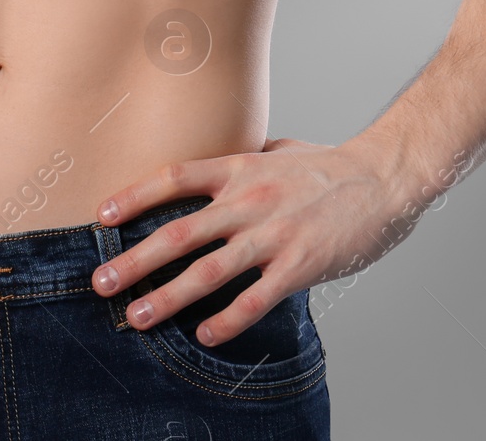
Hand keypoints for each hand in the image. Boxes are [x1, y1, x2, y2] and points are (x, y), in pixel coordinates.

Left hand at [89, 136, 414, 344]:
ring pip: (209, 271)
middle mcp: (249, 200)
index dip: (134, 197)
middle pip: (179, 232)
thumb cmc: (329, 165)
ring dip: (168, 298)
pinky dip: (227, 321)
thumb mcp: (279, 149)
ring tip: (137, 318)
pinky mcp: (299, 265)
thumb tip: (218, 159)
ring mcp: (273, 234)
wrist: (384, 178)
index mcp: (239, 168)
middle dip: (135, 260)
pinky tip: (204, 336)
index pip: (174, 178)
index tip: (101, 216)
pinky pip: (255, 299)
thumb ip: (245, 157)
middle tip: (100, 282)